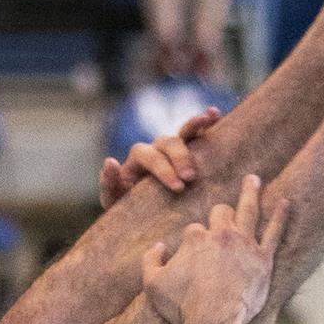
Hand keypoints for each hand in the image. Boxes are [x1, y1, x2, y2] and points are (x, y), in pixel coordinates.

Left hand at [98, 107, 221, 207]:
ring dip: (195, 126)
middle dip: (180, 157)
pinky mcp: (189, 153)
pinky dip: (205, 122)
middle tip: (190, 178)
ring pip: (183, 132)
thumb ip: (108, 182)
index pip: (150, 156)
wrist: (141, 210)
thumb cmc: (126, 207)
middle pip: (167, 142)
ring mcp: (173, 149)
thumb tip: (110, 160)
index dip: (164, 169)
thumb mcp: (113, 199)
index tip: (178, 187)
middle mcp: (155, 148)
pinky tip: (215, 113)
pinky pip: (197, 134)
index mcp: (138, 158)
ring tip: (208, 121)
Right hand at [141, 173, 288, 323]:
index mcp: (195, 239)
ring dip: (250, 192)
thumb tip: (157, 246)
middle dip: (221, 211)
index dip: (194, 240)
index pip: (194, 229)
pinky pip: (274, 232)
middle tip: (223, 209)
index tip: (194, 254)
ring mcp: (244, 245)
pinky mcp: (263, 259)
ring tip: (254, 179)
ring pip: (248, 210)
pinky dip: (280, 216)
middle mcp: (221, 235)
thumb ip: (150, 261)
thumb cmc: (183, 306)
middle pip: (221, 212)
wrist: (214, 322)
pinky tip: (285, 202)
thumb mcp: (152, 284)